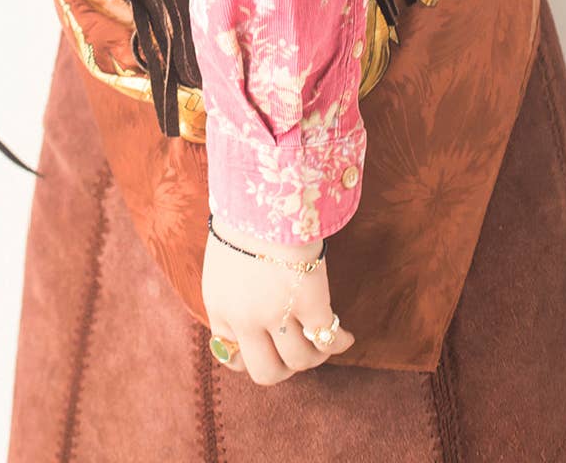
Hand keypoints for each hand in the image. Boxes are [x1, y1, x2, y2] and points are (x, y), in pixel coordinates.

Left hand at [202, 215, 354, 385]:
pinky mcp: (308, 301)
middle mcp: (244, 318)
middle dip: (285, 367)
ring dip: (315, 353)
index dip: (254, 358)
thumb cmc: (246, 219)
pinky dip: (340, 341)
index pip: (231, 358)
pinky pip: (328, 339)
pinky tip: (346, 335)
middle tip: (298, 347)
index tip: (269, 348)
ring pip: (300, 361)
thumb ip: (234, 297)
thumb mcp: (225, 265)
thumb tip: (252, 324)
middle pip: (266, 373)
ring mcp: (276, 313)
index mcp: (219, 307)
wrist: (264, 192)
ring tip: (322, 336)